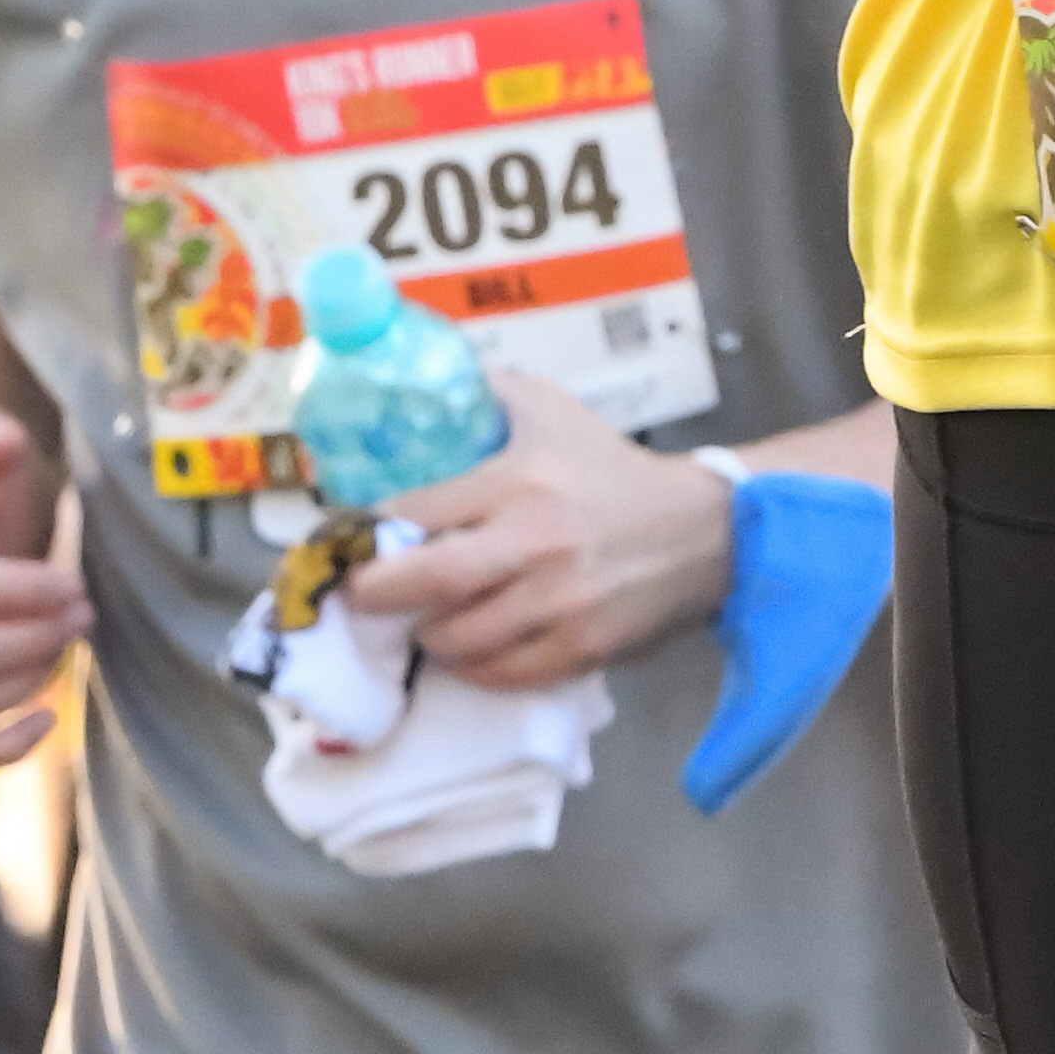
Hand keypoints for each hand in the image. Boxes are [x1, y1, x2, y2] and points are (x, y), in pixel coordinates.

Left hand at [380, 357, 737, 688]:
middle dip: (376, 594)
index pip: (417, 513)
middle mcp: (535, 543)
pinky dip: (471, 666)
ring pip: (457, 638)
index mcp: (520, 481)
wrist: (704, 531)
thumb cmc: (612, 472)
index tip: (350, 543)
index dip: (370, 533)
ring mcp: (558, 603)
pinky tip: (466, 647)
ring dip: (426, 634)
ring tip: (421, 620)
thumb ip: (491, 395)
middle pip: (427, 581)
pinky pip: (500, 673)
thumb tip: (429, 381)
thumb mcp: (554, 413)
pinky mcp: (581, 648)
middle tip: (360, 595)